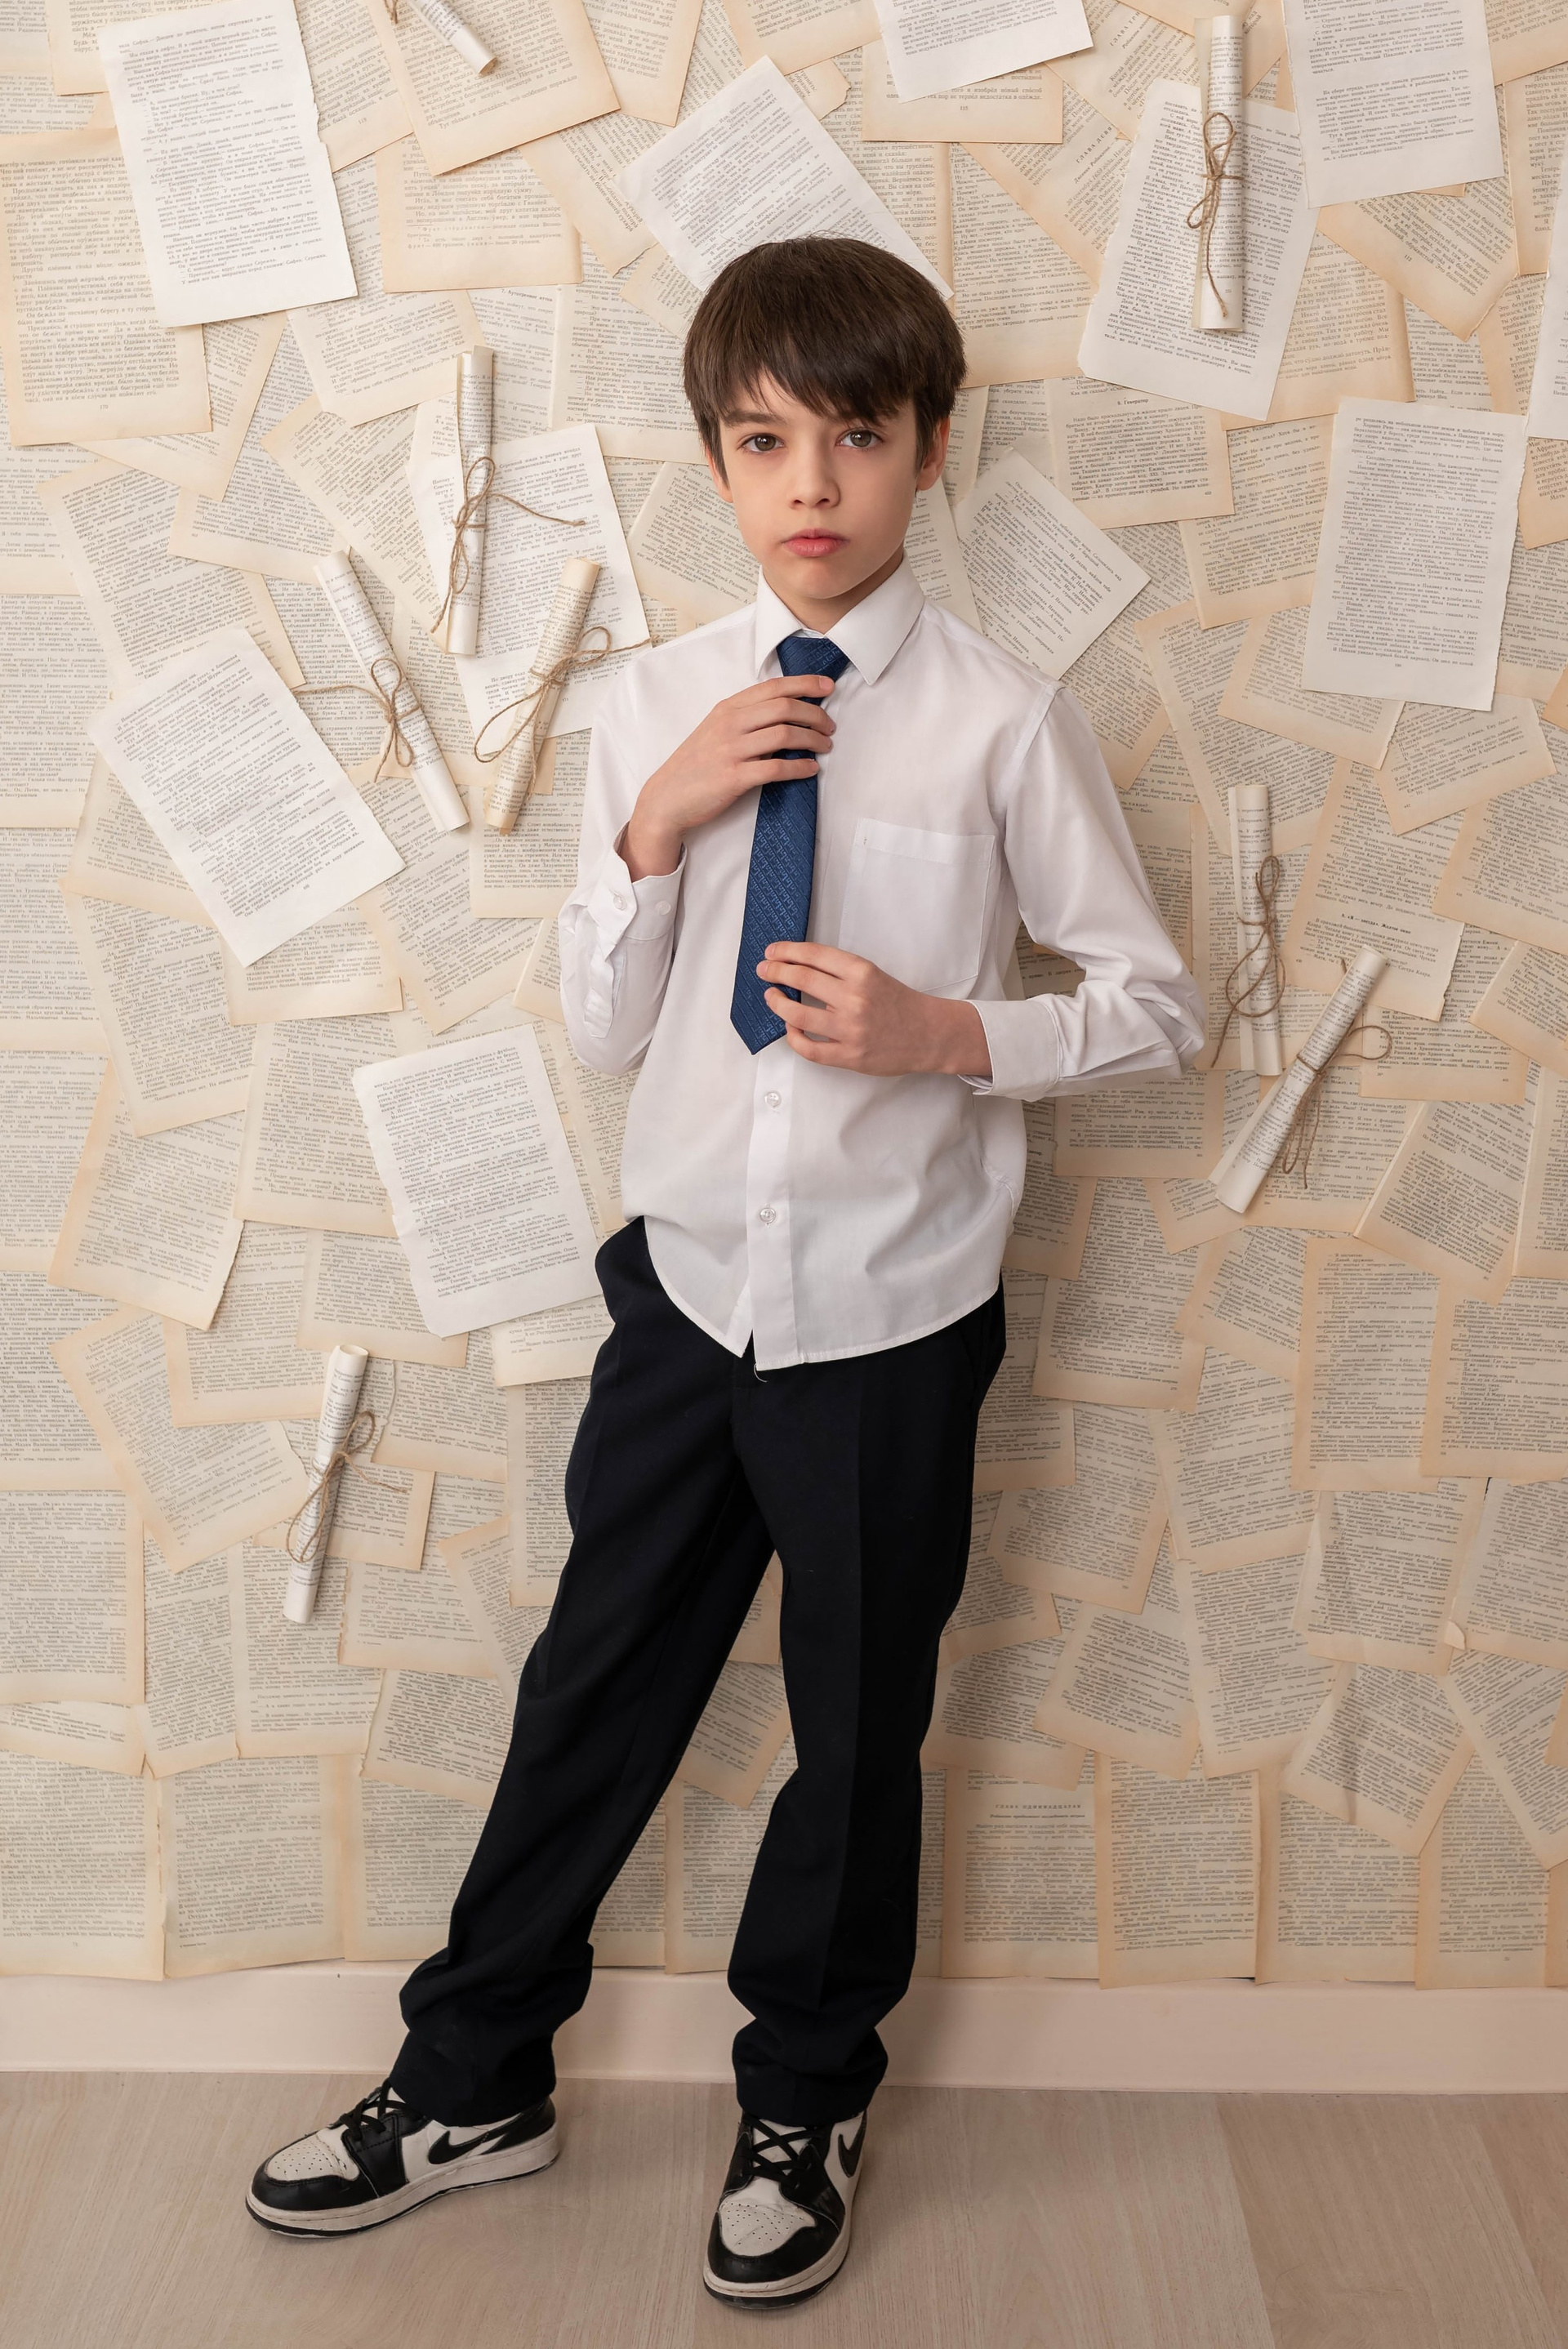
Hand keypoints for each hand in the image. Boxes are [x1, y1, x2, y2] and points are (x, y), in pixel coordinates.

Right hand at [623, 677, 836, 879]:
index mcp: (727, 708)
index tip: (827, 687)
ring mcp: (731, 750)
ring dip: (813, 740)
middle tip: (830, 726)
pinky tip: (810, 769)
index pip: (773, 687)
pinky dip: (799, 767)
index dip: (805, 684)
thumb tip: (785, 712)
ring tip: (825, 746)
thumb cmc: (696, 765)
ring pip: (785, 735)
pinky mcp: (734, 777)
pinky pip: (776, 768)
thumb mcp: (716, 730)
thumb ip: (745, 718)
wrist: (667, 798)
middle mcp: (730, 724)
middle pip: (785, 708)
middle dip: (815, 714)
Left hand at [757, 942, 992, 1078]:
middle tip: (764, 969)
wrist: (928, 1034)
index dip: (786, 951)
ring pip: (797, 1014)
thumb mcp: (872, 975)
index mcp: (862, 972)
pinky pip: (809, 1048)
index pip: (813, 955)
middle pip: (801, 979)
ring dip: (777, 1002)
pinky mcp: (849, 1055)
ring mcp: (851, 1029)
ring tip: (771, 996)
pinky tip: (790, 1027)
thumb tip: (797, 965)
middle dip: (775, 971)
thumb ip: (839, 971)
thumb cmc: (898, 1003)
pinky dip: (793, 1037)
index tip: (772, 951)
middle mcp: (855, 998)